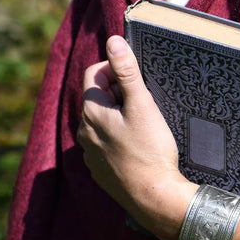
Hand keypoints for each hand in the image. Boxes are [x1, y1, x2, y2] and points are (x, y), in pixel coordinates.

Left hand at [77, 35, 195, 239]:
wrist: (155, 198)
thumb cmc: (151, 151)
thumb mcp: (142, 106)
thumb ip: (126, 72)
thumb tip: (112, 41)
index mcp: (91, 113)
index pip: (93, 75)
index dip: (113, 68)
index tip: (135, 74)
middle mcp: (84, 133)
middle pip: (97, 98)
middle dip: (117, 92)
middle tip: (144, 99)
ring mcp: (90, 154)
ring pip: (101, 122)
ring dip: (118, 115)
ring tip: (144, 123)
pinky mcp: (100, 170)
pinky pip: (105, 144)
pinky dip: (118, 137)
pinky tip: (138, 146)